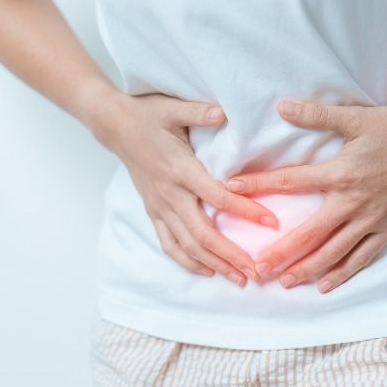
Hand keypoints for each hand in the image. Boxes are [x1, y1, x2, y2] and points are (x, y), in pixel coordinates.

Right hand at [89, 91, 277, 285]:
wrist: (114, 125)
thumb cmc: (147, 114)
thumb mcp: (172, 107)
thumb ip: (200, 111)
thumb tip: (225, 112)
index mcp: (180, 169)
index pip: (217, 197)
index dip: (245, 210)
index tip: (271, 222)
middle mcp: (170, 194)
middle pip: (202, 233)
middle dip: (230, 255)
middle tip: (256, 272)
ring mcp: (159, 206)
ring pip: (187, 245)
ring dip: (214, 264)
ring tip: (239, 279)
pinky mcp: (153, 211)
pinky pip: (169, 243)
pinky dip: (187, 261)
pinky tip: (207, 271)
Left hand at [227, 99, 386, 292]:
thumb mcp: (358, 118)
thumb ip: (317, 115)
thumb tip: (282, 106)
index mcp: (340, 173)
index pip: (290, 181)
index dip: (259, 185)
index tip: (231, 190)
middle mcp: (351, 203)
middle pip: (308, 233)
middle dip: (280, 253)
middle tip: (256, 269)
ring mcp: (371, 220)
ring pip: (332, 252)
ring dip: (306, 269)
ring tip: (283, 282)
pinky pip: (361, 258)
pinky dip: (342, 273)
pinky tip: (324, 286)